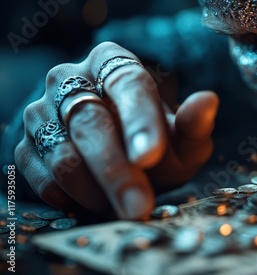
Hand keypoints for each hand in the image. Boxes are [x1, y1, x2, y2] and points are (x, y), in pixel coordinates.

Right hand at [14, 42, 218, 218]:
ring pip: (64, 156)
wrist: (115, 157)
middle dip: (118, 171)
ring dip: (98, 191)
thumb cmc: (154, 145)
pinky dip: (74, 199)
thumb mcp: (181, 139)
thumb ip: (194, 125)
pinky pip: (44, 180)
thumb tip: (208, 101)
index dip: (140, 121)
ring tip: (125, 207)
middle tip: (139, 205)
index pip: (127, 83)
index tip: (152, 156)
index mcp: (113, 64)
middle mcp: (70, 80)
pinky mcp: (26, 147)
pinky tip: (98, 202)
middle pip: (90, 123)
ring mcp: (42, 113)